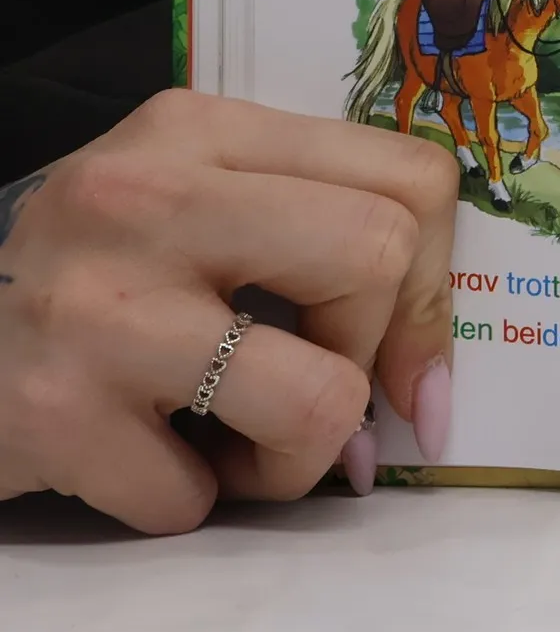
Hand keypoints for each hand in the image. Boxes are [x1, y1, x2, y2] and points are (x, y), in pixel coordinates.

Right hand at [0, 90, 457, 533]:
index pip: (410, 176)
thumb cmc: (93, 286)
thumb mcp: (200, 214)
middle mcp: (146, 196)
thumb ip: (319, 240)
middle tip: (308, 380)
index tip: (405, 348)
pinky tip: (142, 462)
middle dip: (368, 351)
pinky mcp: (53, 413)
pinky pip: (203, 497)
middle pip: (376, 255)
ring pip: (320, 397)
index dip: (431, 280)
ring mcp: (97, 305)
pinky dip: (190, 501)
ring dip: (295, 457)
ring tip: (234, 444)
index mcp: (202, 130)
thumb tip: (434, 386)